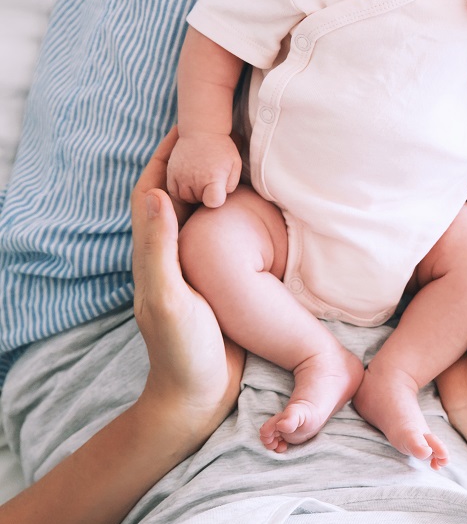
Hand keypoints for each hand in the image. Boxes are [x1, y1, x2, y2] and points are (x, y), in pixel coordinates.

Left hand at [132, 128, 243, 448]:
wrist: (196, 398)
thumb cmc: (180, 350)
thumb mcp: (168, 297)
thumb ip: (159, 247)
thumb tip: (161, 191)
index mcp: (154, 255)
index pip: (152, 191)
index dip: (164, 156)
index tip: (187, 125)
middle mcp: (171, 256)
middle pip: (177, 195)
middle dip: (191, 162)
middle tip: (221, 132)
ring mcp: (194, 270)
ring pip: (201, 214)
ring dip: (214, 185)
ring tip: (241, 159)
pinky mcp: (217, 283)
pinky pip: (222, 236)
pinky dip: (234, 213)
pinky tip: (257, 209)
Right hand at [166, 130, 240, 207]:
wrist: (202, 130)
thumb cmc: (222, 149)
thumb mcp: (235, 165)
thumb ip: (231, 185)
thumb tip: (221, 198)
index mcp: (214, 178)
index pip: (213, 202)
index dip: (216, 201)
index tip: (217, 194)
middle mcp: (196, 180)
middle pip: (200, 201)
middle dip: (206, 195)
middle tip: (211, 181)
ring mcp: (181, 177)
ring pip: (187, 198)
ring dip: (194, 193)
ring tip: (201, 180)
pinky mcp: (171, 174)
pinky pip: (174, 192)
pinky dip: (182, 190)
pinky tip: (190, 182)